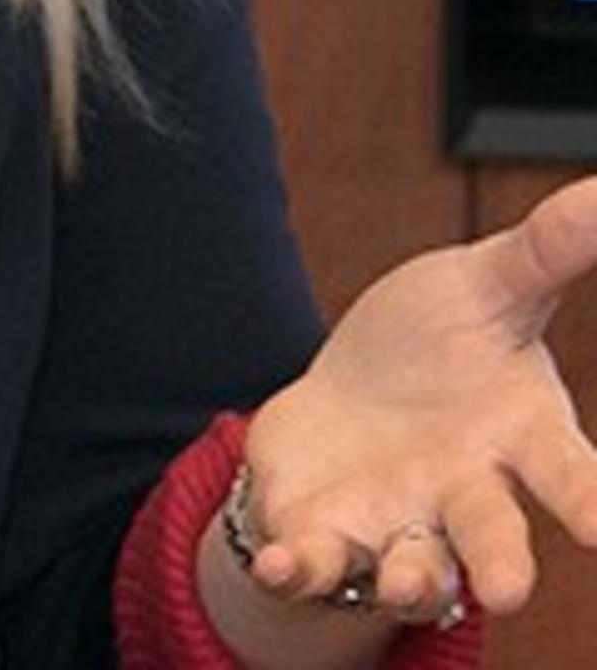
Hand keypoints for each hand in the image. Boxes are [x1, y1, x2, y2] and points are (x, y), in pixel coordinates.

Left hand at [233, 174, 596, 629]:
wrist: (350, 401)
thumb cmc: (439, 343)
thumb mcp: (489, 285)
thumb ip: (548, 251)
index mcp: (517, 437)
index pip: (567, 473)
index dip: (592, 500)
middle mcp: (466, 495)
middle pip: (491, 534)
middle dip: (501, 563)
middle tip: (506, 590)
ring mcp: (400, 524)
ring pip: (414, 569)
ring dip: (410, 580)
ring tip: (404, 581)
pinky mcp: (329, 534)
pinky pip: (314, 562)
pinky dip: (297, 568)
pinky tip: (277, 564)